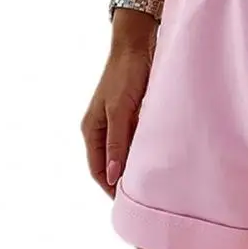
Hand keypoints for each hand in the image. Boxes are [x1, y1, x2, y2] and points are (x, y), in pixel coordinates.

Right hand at [80, 8, 156, 197]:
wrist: (137, 45)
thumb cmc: (125, 75)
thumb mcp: (120, 110)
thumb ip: (117, 142)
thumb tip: (113, 176)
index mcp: (91, 130)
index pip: (98, 170)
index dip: (110, 188)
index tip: (127, 203)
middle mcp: (102, 129)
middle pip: (110, 164)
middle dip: (122, 180)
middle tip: (143, 197)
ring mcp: (116, 121)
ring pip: (124, 153)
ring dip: (134, 166)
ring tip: (151, 181)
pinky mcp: (131, 114)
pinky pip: (135, 140)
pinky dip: (142, 150)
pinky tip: (156, 157)